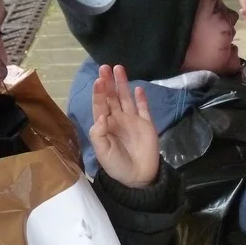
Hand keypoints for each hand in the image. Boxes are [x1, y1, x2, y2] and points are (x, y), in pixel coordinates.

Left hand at [90, 64, 159, 187]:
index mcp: (105, 125)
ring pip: (126, 98)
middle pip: (112, 97)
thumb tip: (101, 115)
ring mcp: (132, 121)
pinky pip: (143, 109)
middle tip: (105, 67)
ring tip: (119, 68)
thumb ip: (99, 133)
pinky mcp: (146, 125)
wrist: (138, 177)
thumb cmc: (116, 165)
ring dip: (122, 84)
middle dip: (108, 82)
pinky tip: (138, 88)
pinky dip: (141, 99)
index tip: (99, 80)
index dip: (99, 93)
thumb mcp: (102, 152)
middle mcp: (118, 120)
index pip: (100, 105)